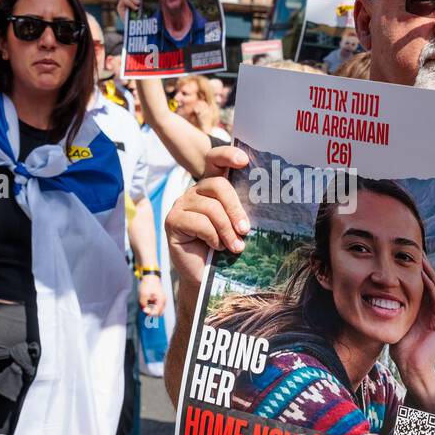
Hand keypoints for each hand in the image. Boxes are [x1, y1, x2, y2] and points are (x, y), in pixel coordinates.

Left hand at [138, 272, 165, 316]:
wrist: (150, 276)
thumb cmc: (147, 285)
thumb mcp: (143, 295)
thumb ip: (144, 305)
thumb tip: (145, 311)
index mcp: (161, 300)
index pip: (157, 313)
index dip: (150, 313)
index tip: (144, 309)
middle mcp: (163, 301)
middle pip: (157, 313)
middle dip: (150, 311)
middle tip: (144, 305)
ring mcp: (162, 300)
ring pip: (155, 309)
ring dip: (149, 307)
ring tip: (144, 300)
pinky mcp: (159, 299)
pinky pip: (154, 306)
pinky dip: (149, 304)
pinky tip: (146, 299)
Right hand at [164, 145, 249, 286]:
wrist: (206, 278)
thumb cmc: (225, 250)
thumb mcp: (236, 225)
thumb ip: (241, 210)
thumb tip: (262, 200)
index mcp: (212, 188)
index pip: (215, 160)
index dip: (227, 155)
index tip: (244, 161)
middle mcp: (195, 191)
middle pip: (218, 185)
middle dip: (235, 208)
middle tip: (245, 230)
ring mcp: (181, 204)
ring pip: (211, 207)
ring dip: (226, 229)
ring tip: (235, 247)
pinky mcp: (172, 220)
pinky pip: (199, 222)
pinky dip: (213, 236)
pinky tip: (216, 247)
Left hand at [390, 257, 434, 413]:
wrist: (411, 369)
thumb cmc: (402, 349)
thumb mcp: (396, 322)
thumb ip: (393, 309)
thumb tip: (377, 295)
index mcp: (424, 311)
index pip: (424, 286)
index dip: (419, 271)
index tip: (409, 257)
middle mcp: (434, 312)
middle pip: (433, 284)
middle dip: (426, 268)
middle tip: (418, 252)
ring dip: (430, 275)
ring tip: (422, 261)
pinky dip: (432, 289)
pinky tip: (424, 278)